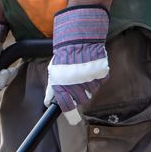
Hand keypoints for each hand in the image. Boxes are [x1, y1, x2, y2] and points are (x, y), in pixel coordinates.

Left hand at [46, 5, 109, 124]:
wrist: (79, 39)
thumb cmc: (65, 56)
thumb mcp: (55, 71)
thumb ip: (53, 88)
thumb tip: (49, 102)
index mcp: (63, 86)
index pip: (67, 106)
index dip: (69, 110)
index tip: (71, 112)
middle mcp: (77, 86)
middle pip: (82, 100)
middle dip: (80, 94)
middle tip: (77, 83)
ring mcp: (90, 81)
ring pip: (92, 91)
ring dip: (89, 84)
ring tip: (84, 71)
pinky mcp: (101, 75)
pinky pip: (101, 81)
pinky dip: (97, 76)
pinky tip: (91, 67)